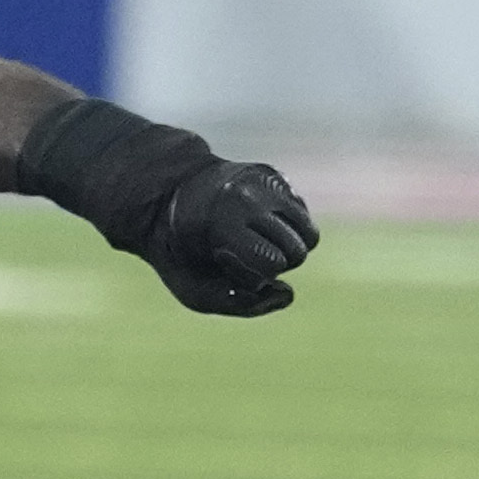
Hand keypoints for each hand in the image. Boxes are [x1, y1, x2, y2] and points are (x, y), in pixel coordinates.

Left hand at [147, 158, 313, 318]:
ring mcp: (264, 182)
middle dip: (277, 262)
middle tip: (243, 253)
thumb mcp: (195, 290)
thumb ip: (240, 304)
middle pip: (297, 251)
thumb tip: (287, 293)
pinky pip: (304, 215)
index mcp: (224, 221)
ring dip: (290, 246)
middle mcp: (249, 195)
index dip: (255, 276)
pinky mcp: (275, 175)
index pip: (273, 262)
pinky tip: (262, 225)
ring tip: (259, 242)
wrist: (168, 200)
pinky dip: (290, 227)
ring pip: (311, 234)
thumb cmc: (184, 254)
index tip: (226, 262)